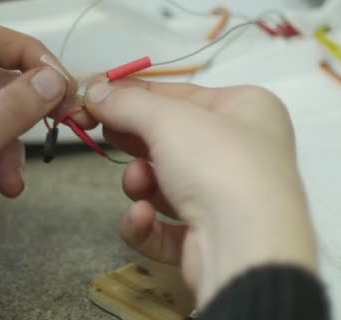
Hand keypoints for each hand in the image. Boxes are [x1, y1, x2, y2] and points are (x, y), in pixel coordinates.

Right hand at [83, 80, 317, 306]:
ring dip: (140, 182)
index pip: (178, 94)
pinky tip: (141, 218)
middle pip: (168, 138)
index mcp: (245, 109)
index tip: (94, 96)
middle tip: (102, 132)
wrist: (247, 247)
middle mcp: (239, 152)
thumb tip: (93, 90)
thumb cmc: (217, 164)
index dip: (133, 94)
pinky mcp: (207, 239)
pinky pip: (164, 226)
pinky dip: (145, 223)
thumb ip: (127, 103)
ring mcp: (224, 199)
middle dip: (133, 140)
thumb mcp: (168, 119)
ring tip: (138, 183)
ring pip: (163, 183)